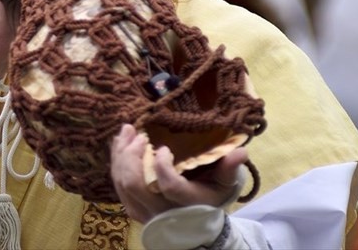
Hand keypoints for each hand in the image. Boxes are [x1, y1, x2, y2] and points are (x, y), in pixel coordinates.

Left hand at [110, 124, 246, 223]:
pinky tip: (120, 144)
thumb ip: (229, 169)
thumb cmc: (210, 198)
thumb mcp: (224, 185)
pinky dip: (116, 162)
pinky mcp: (132, 207)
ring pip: (122, 183)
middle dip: (132, 155)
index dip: (162, 166)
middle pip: (135, 183)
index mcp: (186, 203)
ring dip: (121, 154)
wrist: (195, 226)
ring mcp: (143, 210)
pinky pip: (117, 184)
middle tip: (138, 134)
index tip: (162, 148)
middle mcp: (161, 210)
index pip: (168, 186)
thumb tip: (241, 152)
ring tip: (126, 131)